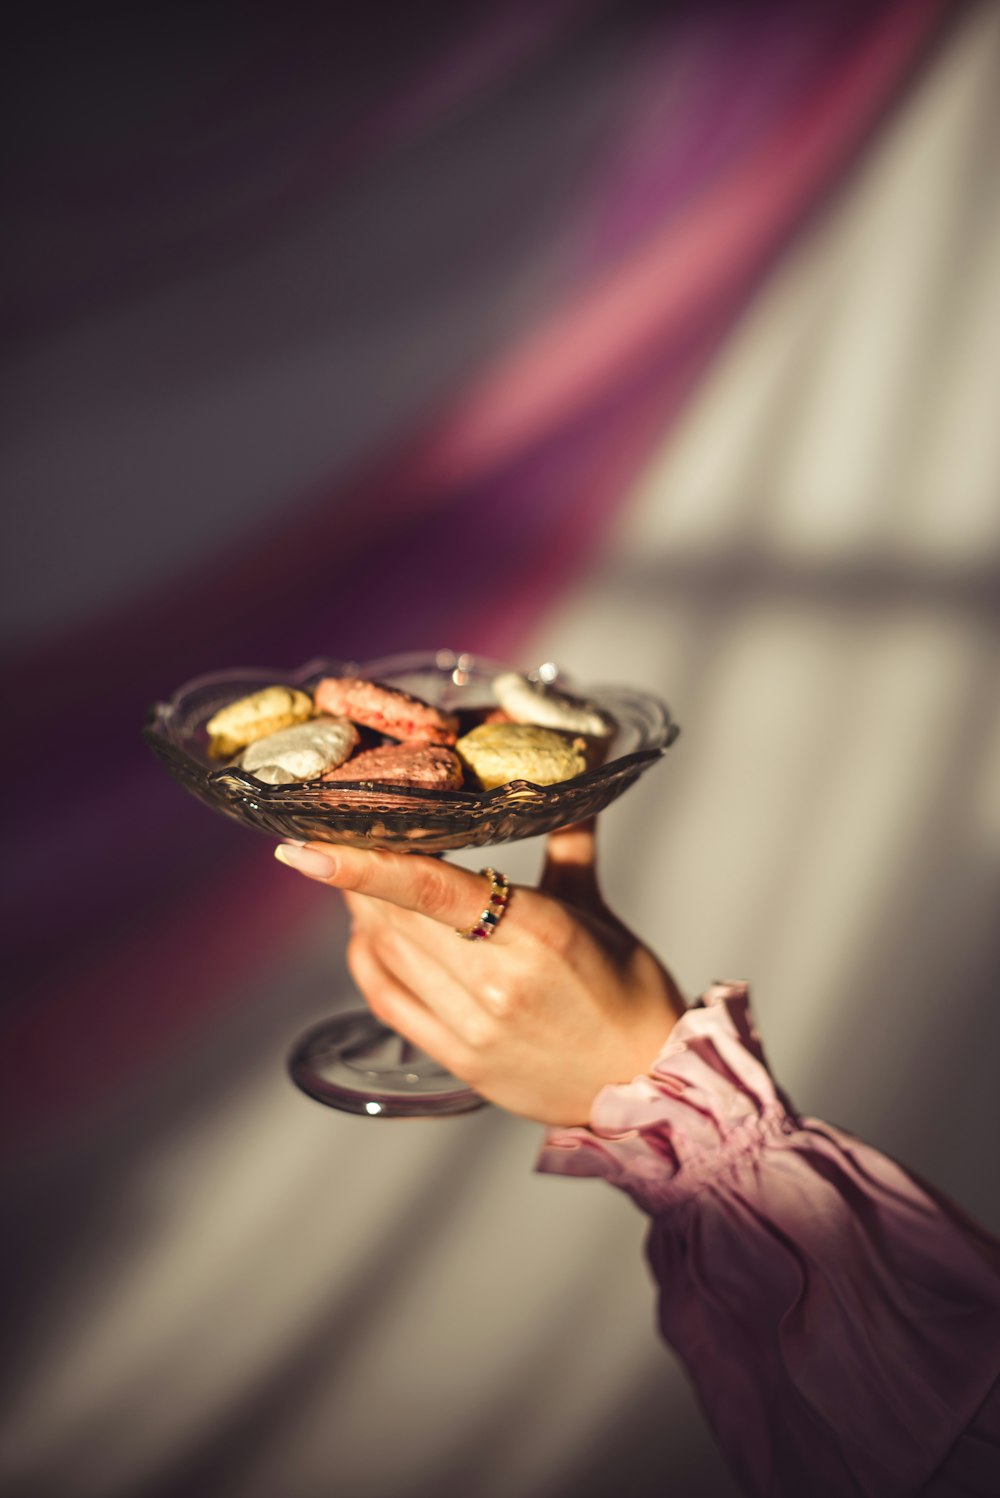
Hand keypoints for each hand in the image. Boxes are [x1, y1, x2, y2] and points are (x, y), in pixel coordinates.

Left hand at [274, 824, 684, 1125]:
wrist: (647, 1082)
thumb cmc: (628, 991)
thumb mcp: (597, 908)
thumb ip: (571, 837)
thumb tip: (575, 771)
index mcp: (539, 931)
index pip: (432, 887)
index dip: (365, 863)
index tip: (308, 844)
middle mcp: (500, 980)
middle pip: (399, 918)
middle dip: (360, 876)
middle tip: (337, 837)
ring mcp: (476, 1026)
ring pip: (390, 956)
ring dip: (363, 914)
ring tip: (353, 879)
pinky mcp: (462, 1061)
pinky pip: (391, 1003)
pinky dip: (368, 964)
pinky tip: (366, 936)